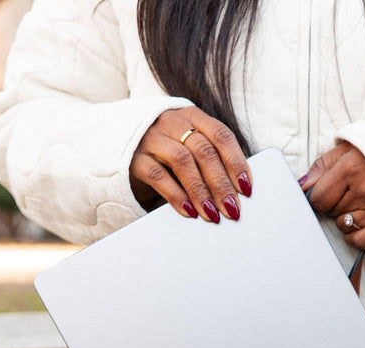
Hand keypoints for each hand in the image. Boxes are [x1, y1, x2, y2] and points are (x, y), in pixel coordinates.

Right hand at [129, 106, 251, 222]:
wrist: (118, 146)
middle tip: (232, 209)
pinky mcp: (134, 158)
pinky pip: (158, 175)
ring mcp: (151, 138)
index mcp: (192, 116)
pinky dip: (176, 195)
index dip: (236, 162)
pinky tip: (189, 212)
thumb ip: (210, 159)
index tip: (246, 188)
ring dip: (201, 191)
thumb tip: (238, 190)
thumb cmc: (165, 153)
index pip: (221, 135)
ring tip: (212, 215)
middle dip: (221, 183)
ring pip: (183, 161)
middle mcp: (172, 122)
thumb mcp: (188, 147)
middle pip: (204, 151)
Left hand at [299, 142, 364, 249]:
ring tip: (362, 203)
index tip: (328, 192)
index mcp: (352, 168)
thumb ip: (323, 167)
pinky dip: (356, 235)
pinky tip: (363, 222)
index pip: (318, 198)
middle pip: (330, 213)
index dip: (320, 197)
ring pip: (343, 227)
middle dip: (336, 205)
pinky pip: (357, 241)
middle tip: (352, 192)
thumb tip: (302, 187)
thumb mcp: (351, 148)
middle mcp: (364, 191)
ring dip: (347, 219)